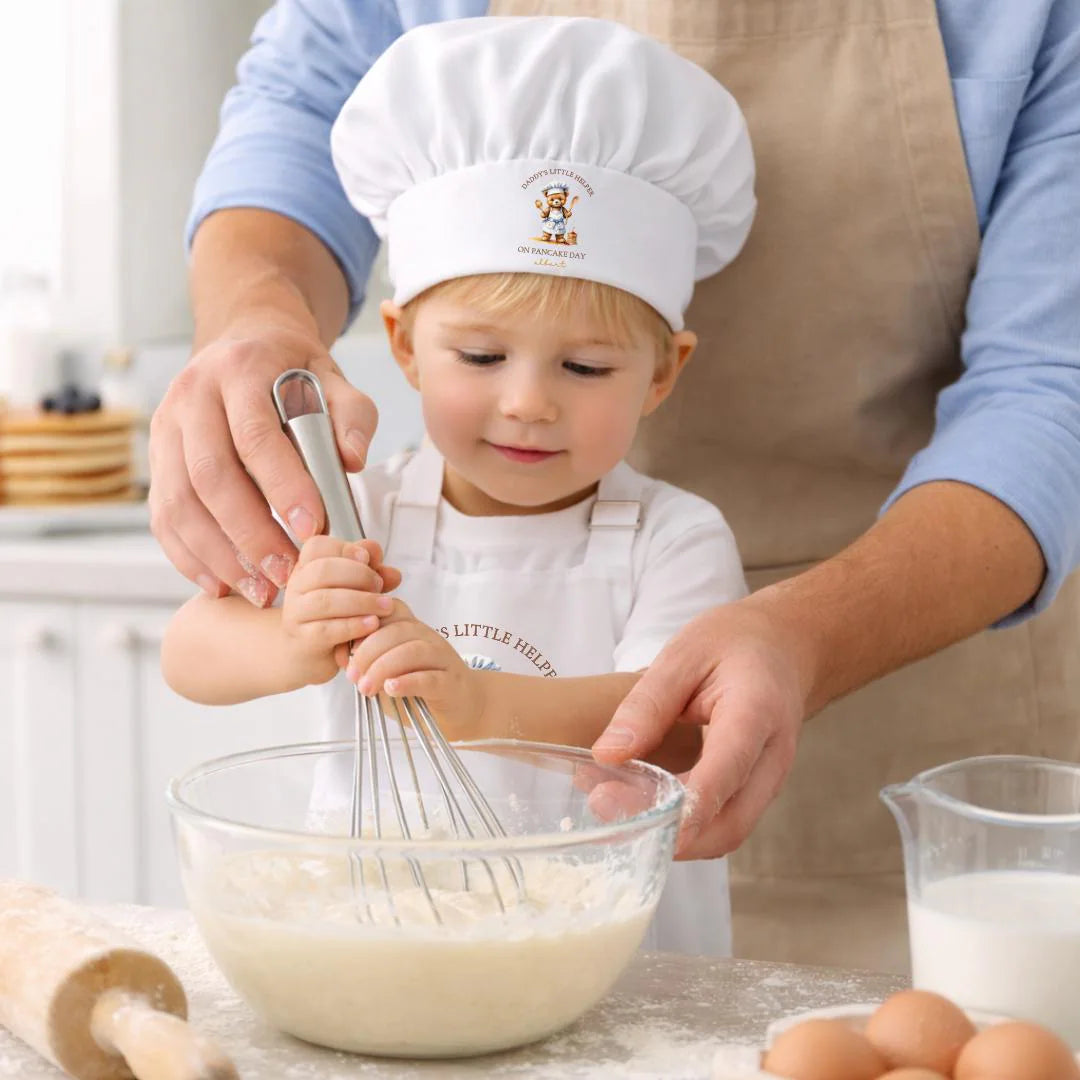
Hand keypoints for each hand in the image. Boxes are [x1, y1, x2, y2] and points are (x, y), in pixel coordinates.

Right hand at [149, 323, 377, 606]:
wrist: (244, 345)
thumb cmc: (294, 372)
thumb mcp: (334, 378)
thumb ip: (352, 416)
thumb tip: (353, 460)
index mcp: (239, 370)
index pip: (254, 434)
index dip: (283, 485)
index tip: (312, 528)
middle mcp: (191, 396)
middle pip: (210, 476)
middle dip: (250, 533)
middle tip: (288, 573)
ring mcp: (165, 429)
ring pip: (179, 503)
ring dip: (220, 555)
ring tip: (261, 589)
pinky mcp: (156, 461)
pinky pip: (163, 517)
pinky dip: (190, 557)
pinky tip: (223, 584)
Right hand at [281, 536, 399, 684]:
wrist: (309, 652)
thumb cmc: (336, 614)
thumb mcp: (355, 588)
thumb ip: (373, 575)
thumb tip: (394, 573)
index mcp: (306, 567)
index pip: (317, 547)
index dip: (344, 548)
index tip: (367, 558)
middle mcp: (296, 587)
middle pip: (322, 571)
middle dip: (358, 574)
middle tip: (379, 584)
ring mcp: (296, 614)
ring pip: (325, 600)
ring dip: (361, 601)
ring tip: (386, 606)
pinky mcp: (303, 639)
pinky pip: (327, 630)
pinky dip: (353, 625)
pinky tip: (373, 624)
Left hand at [347, 607, 485, 739]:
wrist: (461, 708)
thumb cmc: (418, 689)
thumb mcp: (387, 672)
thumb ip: (368, 662)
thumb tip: (340, 655)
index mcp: (410, 629)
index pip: (387, 611)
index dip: (362, 627)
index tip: (343, 652)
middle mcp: (428, 638)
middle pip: (397, 631)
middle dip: (368, 652)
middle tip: (352, 677)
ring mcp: (442, 659)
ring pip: (413, 650)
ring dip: (384, 668)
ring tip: (366, 688)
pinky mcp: (451, 683)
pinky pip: (430, 677)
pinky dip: (408, 681)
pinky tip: (391, 689)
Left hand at [592, 597, 810, 859]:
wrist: (784, 647)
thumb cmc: (736, 643)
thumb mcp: (684, 654)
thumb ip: (648, 703)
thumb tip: (607, 755)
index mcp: (757, 712)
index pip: (727, 770)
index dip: (688, 805)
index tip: (642, 821)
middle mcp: (772, 757)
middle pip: (731, 823)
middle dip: (670, 834)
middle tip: (604, 807)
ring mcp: (768, 781)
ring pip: (726, 833)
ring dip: (671, 835)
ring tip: (609, 803)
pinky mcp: (754, 791)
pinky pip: (722, 822)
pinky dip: (681, 826)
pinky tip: (638, 803)